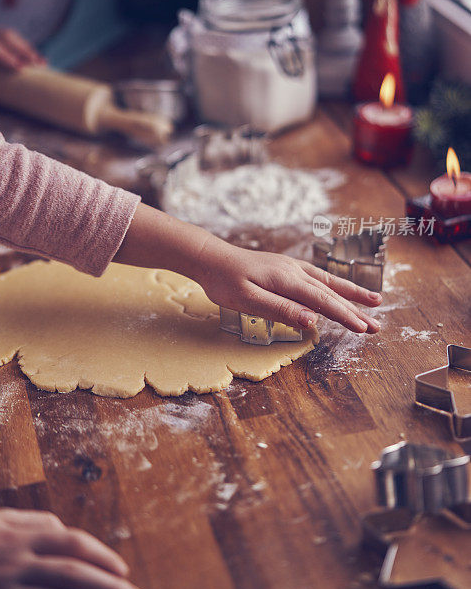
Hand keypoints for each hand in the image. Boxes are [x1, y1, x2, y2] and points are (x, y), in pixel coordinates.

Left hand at [0, 20, 44, 99]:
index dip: (4, 56)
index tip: (20, 68)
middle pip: (3, 36)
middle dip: (23, 51)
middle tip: (40, 66)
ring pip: (8, 33)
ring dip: (26, 47)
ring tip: (43, 62)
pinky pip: (7, 35)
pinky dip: (21, 45)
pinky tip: (33, 56)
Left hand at [194, 238, 381, 333]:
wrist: (211, 258)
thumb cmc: (225, 282)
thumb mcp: (249, 300)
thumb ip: (281, 310)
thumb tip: (312, 321)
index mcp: (287, 280)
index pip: (323, 301)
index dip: (345, 316)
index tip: (364, 329)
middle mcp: (294, 271)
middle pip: (331, 293)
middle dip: (355, 309)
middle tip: (377, 326)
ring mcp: (291, 267)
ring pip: (328, 282)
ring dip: (351, 293)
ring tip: (375, 301)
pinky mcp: (285, 267)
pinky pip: (317, 277)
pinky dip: (334, 284)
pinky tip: (339, 288)